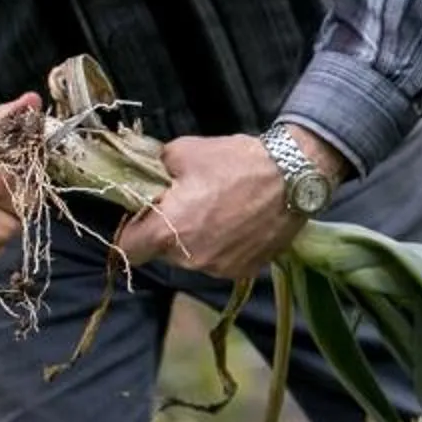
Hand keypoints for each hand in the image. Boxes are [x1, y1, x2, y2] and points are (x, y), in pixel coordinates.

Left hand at [112, 129, 338, 279]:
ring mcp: (219, 268)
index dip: (129, 231)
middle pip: (161, 253)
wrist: (294, 176)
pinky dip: (223, 246)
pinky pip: (220, 261)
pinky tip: (238, 223)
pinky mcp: (245, 270)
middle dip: (166, 231)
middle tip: (185, 205)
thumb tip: (150, 176)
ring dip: (196, 240)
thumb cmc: (236, 162)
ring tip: (217, 211)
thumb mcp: (183, 151)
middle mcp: (190, 259)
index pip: (127, 249)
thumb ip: (156, 169)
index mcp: (167, 232)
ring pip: (191, 258)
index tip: (140, 217)